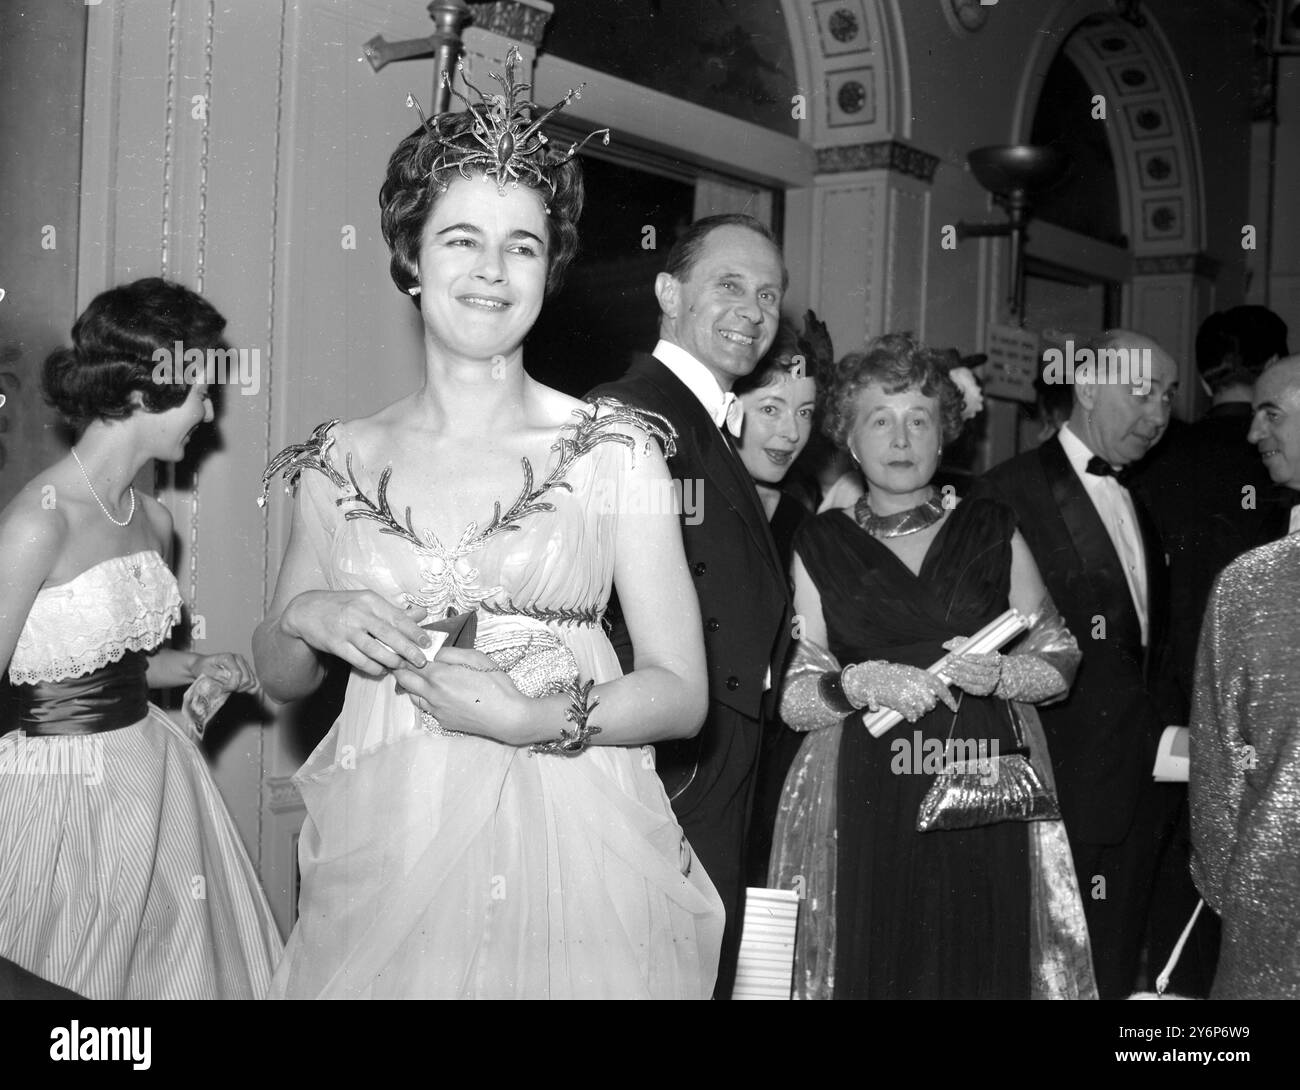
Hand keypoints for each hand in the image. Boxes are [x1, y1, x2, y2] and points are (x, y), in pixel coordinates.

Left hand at [194, 652, 257, 694]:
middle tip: (226, 690)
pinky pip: (255, 682)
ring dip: (242, 689)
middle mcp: (239, 658)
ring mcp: (244, 664)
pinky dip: (249, 689)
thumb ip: (219, 676)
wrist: (202, 664)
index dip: (232, 685)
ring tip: (231, 689)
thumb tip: (230, 682)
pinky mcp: (247, 670)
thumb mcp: (205, 671)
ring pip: (252, 682)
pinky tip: (240, 690)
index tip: (222, 689)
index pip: (237, 673)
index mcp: (228, 657)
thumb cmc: (202, 667)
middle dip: (237, 688)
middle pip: (247, 679)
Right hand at [282, 591, 430, 676]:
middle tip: (421, 661)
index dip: (414, 631)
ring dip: (391, 660)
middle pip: (389, 634)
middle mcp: (359, 614)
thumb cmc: (342, 606)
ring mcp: (347, 630)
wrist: (306, 610)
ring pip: (374, 649)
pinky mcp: (336, 645)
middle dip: (408, 649)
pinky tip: (381, 670)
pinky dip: (372, 667)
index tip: (426, 642)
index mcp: (370, 601)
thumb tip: (422, 613)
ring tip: (401, 666)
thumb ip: (394, 610)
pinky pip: (359, 660)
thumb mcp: (367, 602)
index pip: (397, 617)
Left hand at [393, 645, 533, 744]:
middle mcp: (432, 694)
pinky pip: (427, 707)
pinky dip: (426, 698)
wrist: (507, 716)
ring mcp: (436, 710)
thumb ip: (450, 653)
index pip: (411, 663)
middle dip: (400, 668)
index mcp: (439, 676)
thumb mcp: (476, 657)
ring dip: (411, 685)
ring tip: (417, 676)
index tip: (403, 648)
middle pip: (405, 680)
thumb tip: (435, 654)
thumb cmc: (495, 684)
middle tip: (402, 660)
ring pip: (413, 696)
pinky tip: (437, 693)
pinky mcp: (443, 721)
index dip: (405, 654)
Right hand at [842, 660, 957, 721]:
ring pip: (922, 710)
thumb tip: (935, 694)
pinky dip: (912, 717)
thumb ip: (921, 682)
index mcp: (920, 674)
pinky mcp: (899, 703)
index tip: (954, 709)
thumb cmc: (891, 675)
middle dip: (928, 707)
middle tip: (920, 705)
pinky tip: (909, 716)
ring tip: (911, 708)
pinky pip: (912, 715)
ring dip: (919, 712)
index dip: (949, 699)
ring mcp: (908, 693)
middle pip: (931, 702)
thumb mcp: (908, 673)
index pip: (940, 687)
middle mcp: (917, 683)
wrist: (870, 677)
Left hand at [940, 637, 1001, 696]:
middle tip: (950, 662)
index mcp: (995, 659)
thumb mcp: (974, 648)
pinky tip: (954, 679)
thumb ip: (962, 644)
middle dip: (962, 665)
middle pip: (977, 670)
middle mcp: (994, 672)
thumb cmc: (981, 659)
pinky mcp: (983, 691)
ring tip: (948, 671)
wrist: (992, 674)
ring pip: (973, 679)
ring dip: (959, 674)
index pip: (985, 659)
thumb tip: (946, 644)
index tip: (963, 656)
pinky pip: (972, 688)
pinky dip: (962, 683)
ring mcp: (989, 683)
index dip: (974, 658)